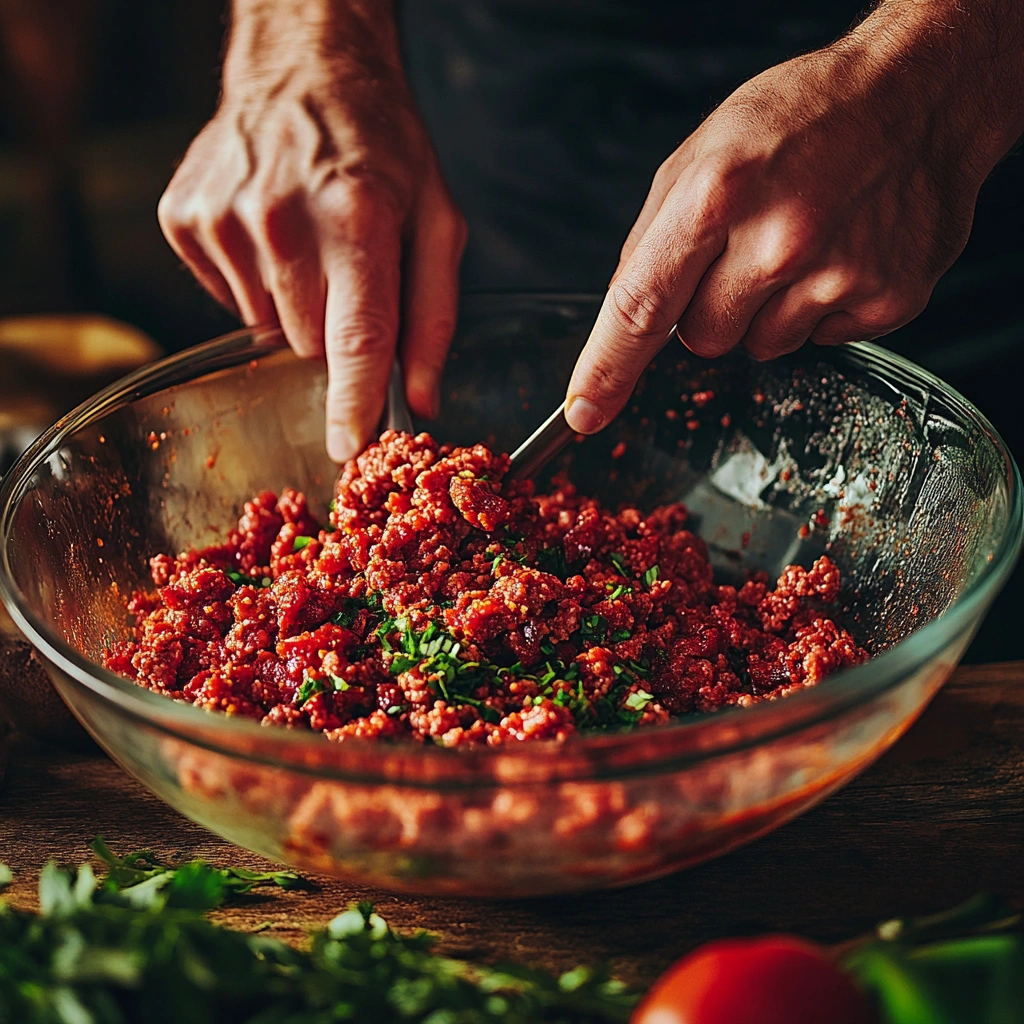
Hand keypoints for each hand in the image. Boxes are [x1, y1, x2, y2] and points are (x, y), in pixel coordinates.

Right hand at [158, 0, 464, 460]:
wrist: (304, 64)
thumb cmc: (381, 143)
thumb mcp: (436, 219)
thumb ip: (434, 314)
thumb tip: (422, 395)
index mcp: (356, 217)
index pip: (355, 339)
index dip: (353, 402)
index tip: (346, 448)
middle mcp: (281, 220)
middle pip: (310, 343)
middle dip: (334, 326)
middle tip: (345, 267)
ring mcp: (223, 219)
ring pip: (267, 326)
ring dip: (294, 302)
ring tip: (308, 240)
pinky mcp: (185, 219)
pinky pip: (227, 298)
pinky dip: (254, 280)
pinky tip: (270, 232)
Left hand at [565, 1, 1023, 434]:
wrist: (921, 92)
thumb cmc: (806, 114)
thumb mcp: (704, 153)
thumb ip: (655, 238)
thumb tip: (625, 309)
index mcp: (716, 195)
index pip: (640, 308)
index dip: (607, 369)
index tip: (585, 413)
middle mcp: (778, 240)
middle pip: (702, 339)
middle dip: (712, 307)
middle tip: (751, 248)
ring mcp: (837, 274)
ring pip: (761, 348)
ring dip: (770, 311)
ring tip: (805, 243)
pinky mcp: (886, 299)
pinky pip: (821, 342)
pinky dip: (824, 310)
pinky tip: (844, 253)